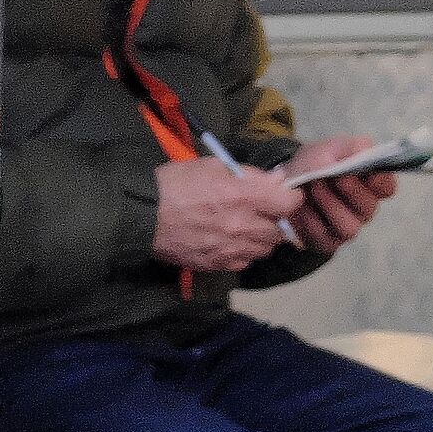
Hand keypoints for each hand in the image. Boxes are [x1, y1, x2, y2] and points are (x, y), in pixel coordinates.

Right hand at [151, 156, 303, 271]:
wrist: (142, 215)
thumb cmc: (176, 183)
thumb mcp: (213, 166)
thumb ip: (250, 175)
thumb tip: (277, 181)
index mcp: (246, 196)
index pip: (289, 203)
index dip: (289, 197)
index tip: (282, 194)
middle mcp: (244, 226)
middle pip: (279, 231)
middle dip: (274, 220)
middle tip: (260, 211)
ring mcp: (232, 249)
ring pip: (264, 249)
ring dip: (260, 239)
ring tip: (244, 227)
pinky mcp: (218, 265)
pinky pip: (244, 262)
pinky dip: (243, 253)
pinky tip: (230, 242)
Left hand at [281, 135, 398, 255]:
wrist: (282, 186)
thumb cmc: (312, 166)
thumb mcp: (326, 149)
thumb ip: (346, 148)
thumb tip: (364, 150)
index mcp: (367, 183)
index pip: (387, 187)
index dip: (382, 183)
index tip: (371, 175)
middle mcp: (361, 208)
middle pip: (369, 208)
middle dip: (351, 191)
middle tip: (333, 176)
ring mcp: (345, 227)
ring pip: (349, 227)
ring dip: (330, 205)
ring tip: (313, 189)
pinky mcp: (326, 242)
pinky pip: (324, 236)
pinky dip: (310, 219)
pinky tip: (300, 207)